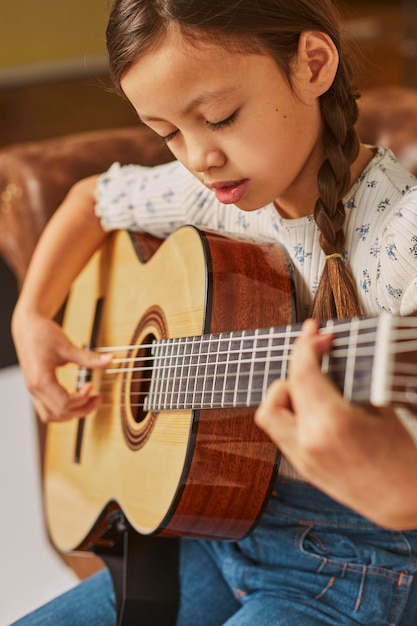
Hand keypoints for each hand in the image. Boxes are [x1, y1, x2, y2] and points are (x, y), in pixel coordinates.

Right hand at [14, 312, 111, 422]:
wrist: (27, 326)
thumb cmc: (42, 334)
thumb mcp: (67, 346)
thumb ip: (89, 358)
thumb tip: (109, 359)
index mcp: (41, 379)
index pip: (64, 403)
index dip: (82, 398)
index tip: (91, 385)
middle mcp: (35, 388)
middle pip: (59, 413)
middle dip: (81, 409)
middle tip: (97, 399)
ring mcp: (33, 390)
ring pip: (50, 415)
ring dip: (71, 413)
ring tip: (88, 402)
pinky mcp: (35, 388)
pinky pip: (47, 408)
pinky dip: (62, 409)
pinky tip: (75, 398)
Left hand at [255, 319, 416, 527]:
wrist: (403, 501)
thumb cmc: (400, 455)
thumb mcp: (377, 408)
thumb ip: (345, 381)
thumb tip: (326, 356)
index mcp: (331, 423)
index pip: (302, 372)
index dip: (307, 346)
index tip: (318, 334)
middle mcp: (308, 441)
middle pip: (278, 390)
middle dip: (295, 366)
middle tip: (314, 352)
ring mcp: (301, 458)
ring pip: (269, 413)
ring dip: (285, 391)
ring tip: (311, 382)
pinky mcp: (301, 467)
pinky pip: (280, 431)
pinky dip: (289, 411)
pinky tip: (311, 403)